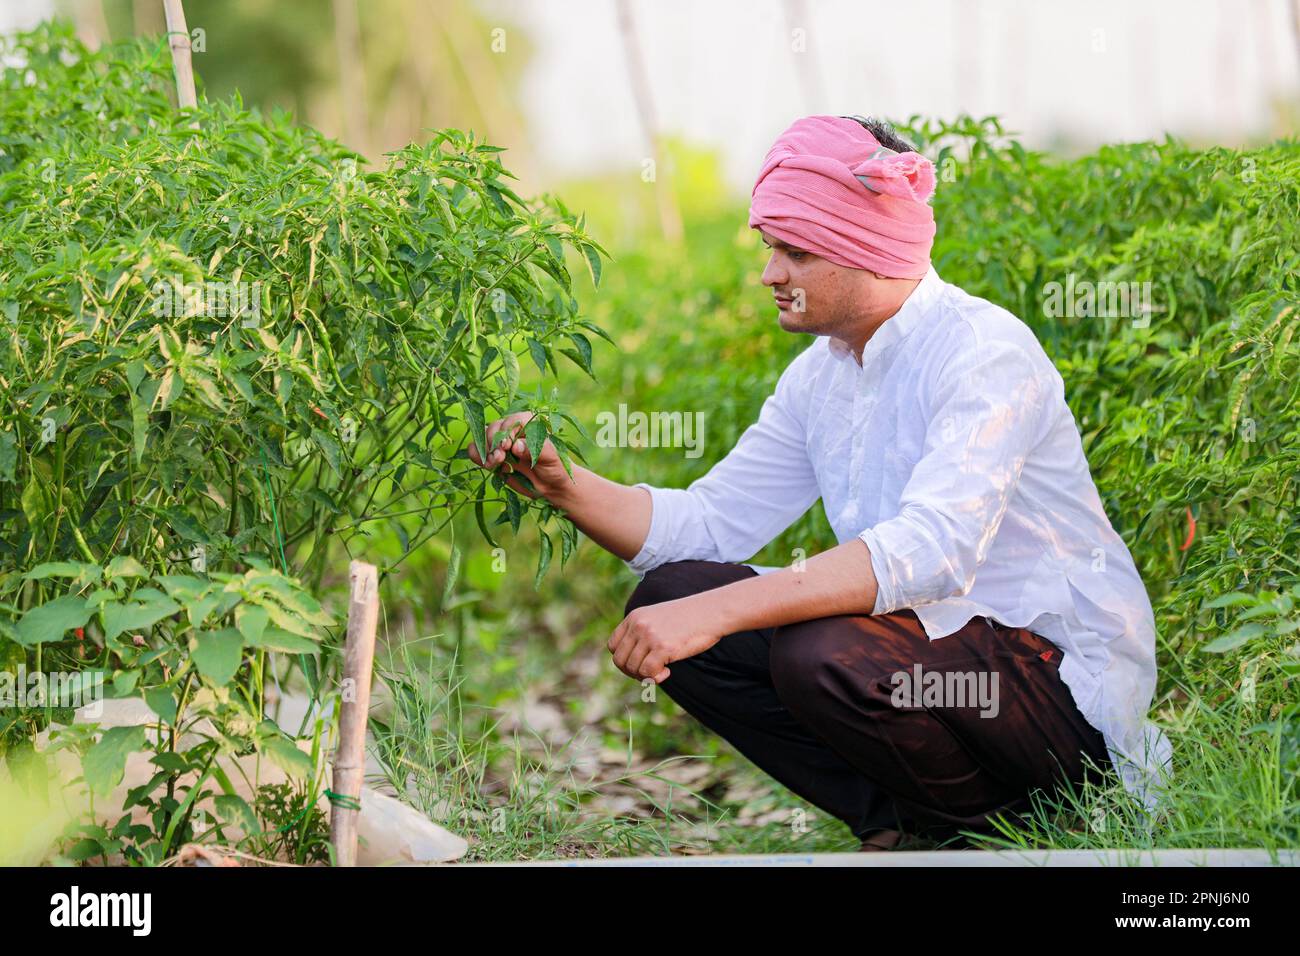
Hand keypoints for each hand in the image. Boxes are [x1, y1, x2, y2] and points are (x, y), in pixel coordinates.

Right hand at [466, 411, 572, 503]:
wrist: (549, 486)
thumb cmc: (554, 468)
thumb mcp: (550, 458)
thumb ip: (534, 449)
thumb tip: (515, 444)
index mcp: (529, 423)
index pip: (513, 420)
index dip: (507, 432)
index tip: (507, 446)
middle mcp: (513, 429)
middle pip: (494, 427)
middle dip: (493, 442)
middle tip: (500, 458)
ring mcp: (501, 442)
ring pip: (482, 436)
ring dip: (484, 449)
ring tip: (494, 464)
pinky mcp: (492, 455)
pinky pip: (476, 449)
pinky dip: (477, 455)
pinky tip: (487, 465)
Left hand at [607, 596, 723, 683]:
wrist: (711, 612)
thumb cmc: (688, 619)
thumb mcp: (658, 619)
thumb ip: (642, 634)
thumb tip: (632, 665)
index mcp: (634, 617)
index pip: (613, 646)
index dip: (623, 659)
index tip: (639, 663)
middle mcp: (638, 626)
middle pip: (619, 660)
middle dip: (633, 672)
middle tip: (650, 672)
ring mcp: (649, 636)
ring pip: (633, 669)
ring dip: (646, 676)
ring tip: (662, 670)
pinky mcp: (663, 647)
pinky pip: (648, 672)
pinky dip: (656, 678)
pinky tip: (668, 672)